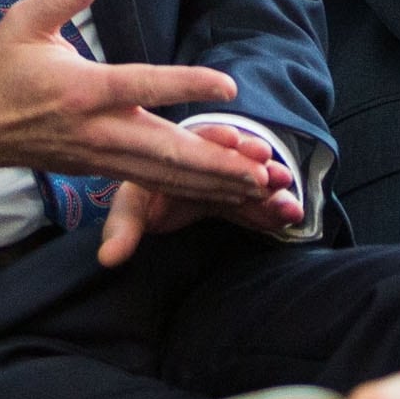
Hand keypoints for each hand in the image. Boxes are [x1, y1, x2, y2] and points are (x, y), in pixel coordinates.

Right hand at [0, 0, 277, 211]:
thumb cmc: (0, 69)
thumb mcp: (22, 23)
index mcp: (82, 90)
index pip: (142, 85)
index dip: (187, 83)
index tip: (229, 84)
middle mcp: (96, 129)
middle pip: (165, 149)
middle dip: (216, 160)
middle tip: (262, 169)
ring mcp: (99, 156)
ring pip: (162, 175)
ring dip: (211, 182)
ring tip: (256, 186)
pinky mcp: (100, 170)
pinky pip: (150, 183)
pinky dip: (187, 191)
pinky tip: (218, 193)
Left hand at [95, 146, 306, 267]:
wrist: (169, 201)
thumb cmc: (146, 199)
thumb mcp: (133, 209)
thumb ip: (123, 229)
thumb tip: (107, 259)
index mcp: (181, 152)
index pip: (200, 141)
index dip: (217, 139)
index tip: (232, 140)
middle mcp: (210, 164)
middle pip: (233, 158)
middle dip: (252, 161)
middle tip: (269, 163)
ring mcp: (229, 184)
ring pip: (251, 182)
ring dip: (269, 183)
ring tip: (286, 186)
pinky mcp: (242, 204)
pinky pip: (259, 207)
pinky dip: (273, 211)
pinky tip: (292, 215)